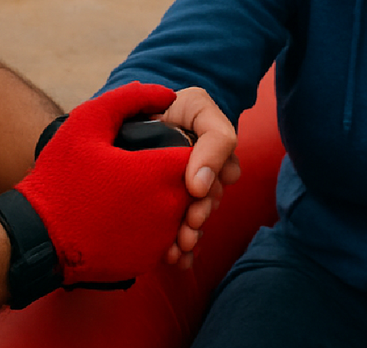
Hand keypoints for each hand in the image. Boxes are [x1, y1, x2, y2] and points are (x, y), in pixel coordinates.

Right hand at [15, 82, 192, 284]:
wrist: (37, 237)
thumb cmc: (61, 177)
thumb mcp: (87, 123)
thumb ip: (130, 99)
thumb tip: (167, 94)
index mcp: (160, 172)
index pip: (197, 153)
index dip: (185, 145)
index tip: (156, 146)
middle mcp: (169, 208)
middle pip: (195, 185)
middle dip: (179, 175)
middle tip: (140, 170)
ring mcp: (160, 239)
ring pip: (182, 213)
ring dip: (168, 202)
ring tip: (131, 194)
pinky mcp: (148, 260)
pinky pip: (165, 238)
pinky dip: (154, 227)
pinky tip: (127, 216)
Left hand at [157, 86, 240, 267]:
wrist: (143, 107)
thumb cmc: (177, 106)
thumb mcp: (202, 109)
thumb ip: (215, 142)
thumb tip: (201, 187)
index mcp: (213, 156)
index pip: (222, 178)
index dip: (211, 191)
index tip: (197, 195)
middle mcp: (202, 175)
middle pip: (206, 205)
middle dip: (198, 221)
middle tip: (187, 233)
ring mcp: (182, 191)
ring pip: (193, 222)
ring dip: (188, 239)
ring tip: (178, 252)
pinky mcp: (162, 204)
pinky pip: (174, 232)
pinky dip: (178, 250)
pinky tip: (175, 261)